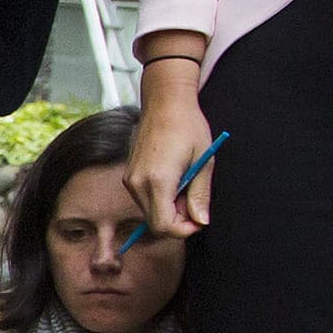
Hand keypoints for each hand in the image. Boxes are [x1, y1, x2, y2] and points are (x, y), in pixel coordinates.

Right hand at [126, 55, 215, 238]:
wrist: (165, 101)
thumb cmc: (187, 126)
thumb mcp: (203, 160)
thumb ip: (200, 194)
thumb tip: (201, 221)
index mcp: (158, 180)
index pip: (163, 226)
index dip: (183, 230)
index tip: (199, 221)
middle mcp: (138, 183)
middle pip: (155, 223)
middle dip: (177, 221)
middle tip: (195, 203)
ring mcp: (130, 180)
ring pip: (149, 213)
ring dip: (169, 210)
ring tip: (186, 186)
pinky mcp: (129, 176)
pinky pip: (144, 200)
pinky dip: (160, 200)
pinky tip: (174, 181)